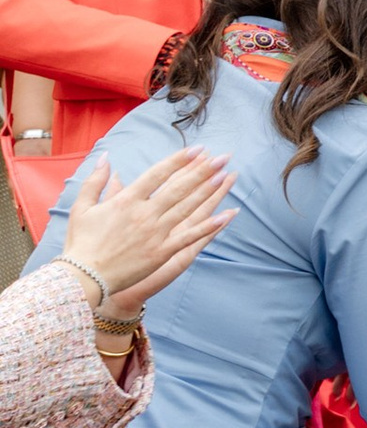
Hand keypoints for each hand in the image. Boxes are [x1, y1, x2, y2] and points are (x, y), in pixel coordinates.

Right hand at [60, 147, 233, 316]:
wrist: (84, 277)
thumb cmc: (81, 242)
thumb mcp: (83, 207)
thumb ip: (96, 181)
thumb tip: (106, 157)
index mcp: (126, 200)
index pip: (158, 174)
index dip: (179, 160)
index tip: (198, 149)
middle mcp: (144, 214)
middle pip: (179, 188)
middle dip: (202, 171)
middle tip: (222, 158)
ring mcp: (155, 234)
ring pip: (187, 208)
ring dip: (208, 191)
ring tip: (225, 176)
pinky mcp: (161, 253)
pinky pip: (189, 237)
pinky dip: (208, 227)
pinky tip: (225, 216)